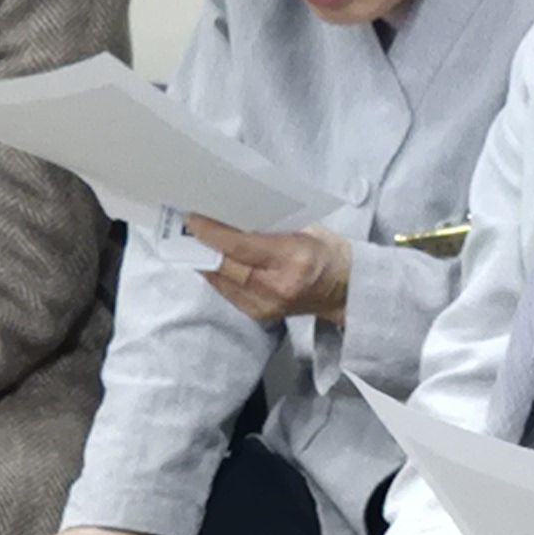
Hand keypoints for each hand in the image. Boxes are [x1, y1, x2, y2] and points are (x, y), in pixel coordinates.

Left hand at [181, 218, 352, 325]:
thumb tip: (231, 222)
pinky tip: (211, 262)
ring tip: (193, 242)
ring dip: (206, 261)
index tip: (192, 220)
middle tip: (187, 228)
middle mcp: (278, 286)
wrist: (346, 290)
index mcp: (294, 259)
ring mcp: (267, 305)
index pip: (241, 247)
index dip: (212, 233)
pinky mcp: (260, 315)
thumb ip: (268, 230)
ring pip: (222, 281)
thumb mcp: (305, 231)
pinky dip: (217, 276)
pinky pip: (228, 293)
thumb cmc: (328, 254)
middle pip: (227, 266)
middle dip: (203, 246)